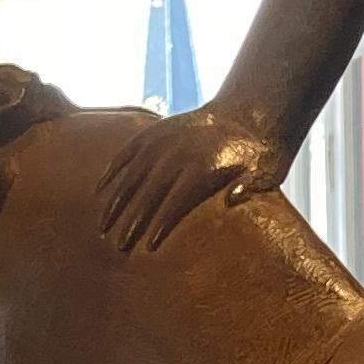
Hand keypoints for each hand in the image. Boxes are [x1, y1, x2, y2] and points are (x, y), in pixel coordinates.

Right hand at [97, 102, 287, 252]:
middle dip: (133, 220)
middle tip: (119, 246)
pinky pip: (128, 150)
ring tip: (103, 226)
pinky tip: (101, 189)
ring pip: (132, 172)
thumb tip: (229, 202)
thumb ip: (246, 188)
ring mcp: (164, 139)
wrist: (247, 116)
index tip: (149, 247)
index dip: (162, 224)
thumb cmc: (257, 155)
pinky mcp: (155, 130)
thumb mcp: (262, 172)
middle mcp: (178, 152)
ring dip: (116, 200)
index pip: (176, 201)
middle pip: (149, 191)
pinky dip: (113, 169)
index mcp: (203, 167)